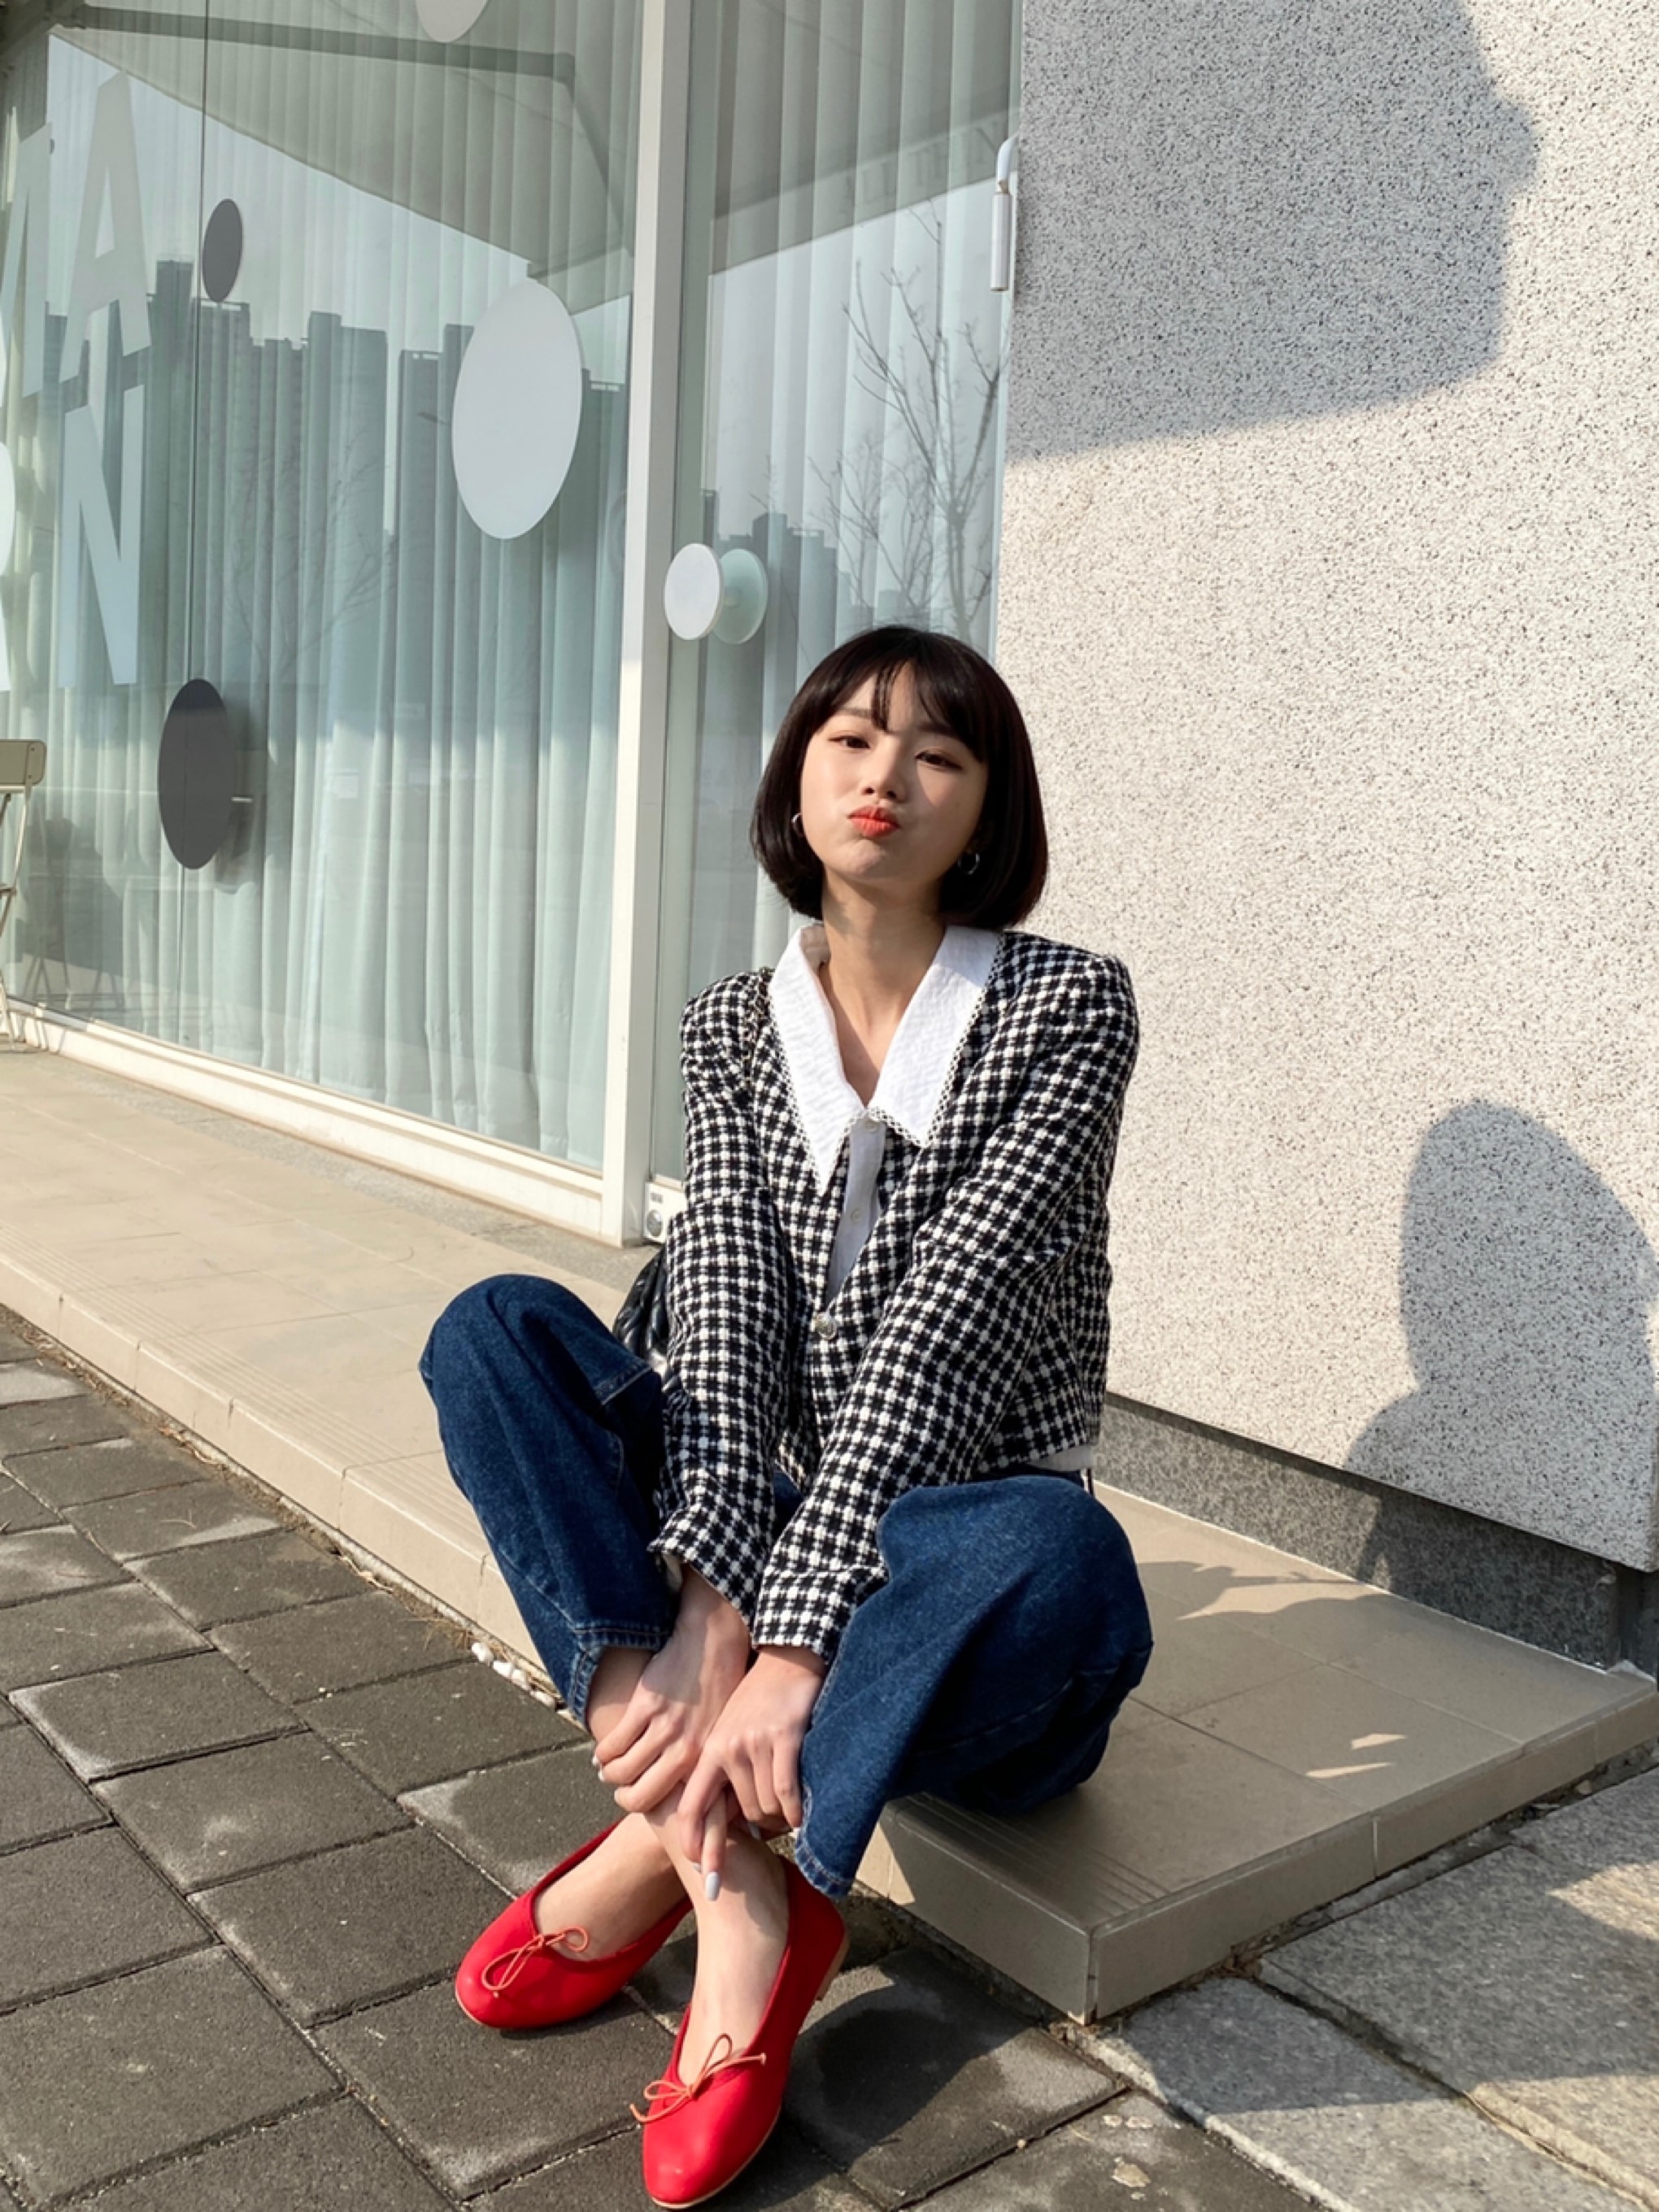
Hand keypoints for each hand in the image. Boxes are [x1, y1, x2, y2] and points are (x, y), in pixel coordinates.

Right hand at [593, 1571, 750, 1816]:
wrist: (713, 1643)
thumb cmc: (720, 1691)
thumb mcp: (723, 1735)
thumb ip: (710, 1769)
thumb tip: (705, 1806)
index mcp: (707, 1761)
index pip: (681, 1809)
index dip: (669, 1822)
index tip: (656, 1823)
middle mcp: (686, 1751)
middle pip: (641, 1797)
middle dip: (626, 1799)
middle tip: (621, 1793)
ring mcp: (664, 1729)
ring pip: (622, 1771)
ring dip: (610, 1774)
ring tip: (609, 1770)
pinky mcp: (645, 1708)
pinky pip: (613, 1744)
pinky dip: (603, 1753)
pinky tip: (603, 1752)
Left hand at [677, 1646, 826, 1884]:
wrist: (785, 1657)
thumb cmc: (758, 1700)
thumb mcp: (729, 1733)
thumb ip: (725, 1772)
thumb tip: (730, 1821)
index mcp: (710, 1750)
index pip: (692, 1804)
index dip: (694, 1840)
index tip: (700, 1869)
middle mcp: (728, 1749)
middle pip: (743, 1814)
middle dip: (761, 1825)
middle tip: (773, 1826)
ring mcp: (755, 1743)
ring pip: (766, 1806)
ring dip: (781, 1817)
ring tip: (789, 1810)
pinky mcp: (784, 1738)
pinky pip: (787, 1792)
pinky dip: (795, 1811)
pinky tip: (800, 1816)